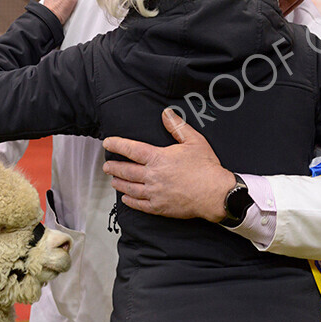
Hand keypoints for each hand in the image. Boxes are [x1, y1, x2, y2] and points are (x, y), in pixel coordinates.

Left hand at [102, 109, 235, 221]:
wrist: (214, 193)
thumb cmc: (206, 167)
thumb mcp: (194, 140)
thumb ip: (177, 126)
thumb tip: (166, 114)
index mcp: (158, 158)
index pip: (131, 149)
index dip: (117, 144)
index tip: (107, 143)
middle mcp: (152, 176)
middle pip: (126, 171)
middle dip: (113, 167)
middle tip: (106, 165)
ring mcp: (154, 193)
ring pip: (129, 188)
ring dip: (119, 183)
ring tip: (113, 180)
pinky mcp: (159, 207)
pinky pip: (139, 205)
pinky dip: (129, 201)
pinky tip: (125, 199)